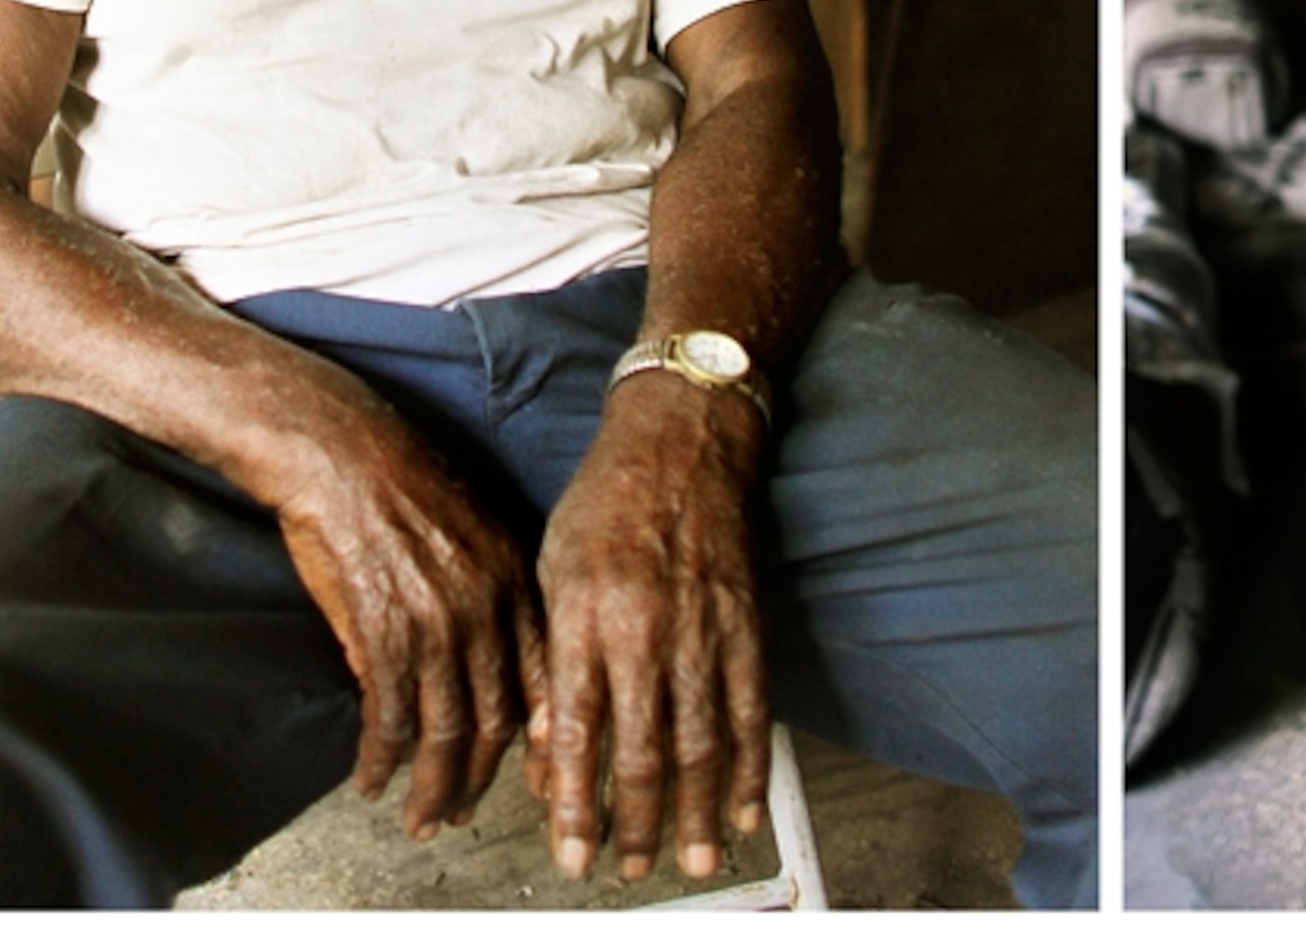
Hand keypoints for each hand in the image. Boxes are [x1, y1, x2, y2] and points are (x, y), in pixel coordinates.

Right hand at [270, 411, 543, 840]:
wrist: (339, 452)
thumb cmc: (399, 484)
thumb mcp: (472, 533)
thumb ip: (488, 598)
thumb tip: (487, 663)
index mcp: (515, 580)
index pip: (546, 677)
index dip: (544, 738)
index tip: (540, 778)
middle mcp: (488, 605)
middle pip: (500, 717)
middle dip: (483, 776)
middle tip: (462, 811)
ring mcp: (438, 622)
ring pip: (448, 729)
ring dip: (433, 785)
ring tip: (421, 816)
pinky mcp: (384, 632)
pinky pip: (389, 716)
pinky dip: (381, 759)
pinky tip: (370, 781)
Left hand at [525, 377, 771, 881]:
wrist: (681, 437)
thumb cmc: (606, 500)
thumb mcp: (552, 573)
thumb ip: (555, 661)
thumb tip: (554, 748)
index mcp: (584, 620)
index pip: (577, 735)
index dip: (575, 804)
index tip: (572, 854)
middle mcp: (643, 632)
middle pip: (642, 752)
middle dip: (635, 823)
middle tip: (629, 868)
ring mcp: (701, 630)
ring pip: (701, 742)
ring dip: (699, 812)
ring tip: (697, 861)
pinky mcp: (745, 622)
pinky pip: (752, 708)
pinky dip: (753, 765)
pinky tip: (749, 807)